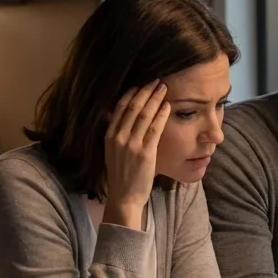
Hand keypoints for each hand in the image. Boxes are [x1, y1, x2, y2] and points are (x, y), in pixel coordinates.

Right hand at [104, 81, 170, 225]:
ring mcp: (132, 145)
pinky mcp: (145, 153)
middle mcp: (118, 137)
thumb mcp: (112, 151)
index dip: (132, 93)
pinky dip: (162, 115)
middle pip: (134, 107)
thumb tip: (116, 116)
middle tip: (157, 80)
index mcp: (109, 136)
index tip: (141, 84)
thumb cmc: (121, 174)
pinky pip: (155, 129)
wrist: (124, 197)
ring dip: (156, 99)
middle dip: (146, 91)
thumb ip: (116, 134)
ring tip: (164, 88)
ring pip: (145, 115)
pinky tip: (168, 106)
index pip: (120, 108)